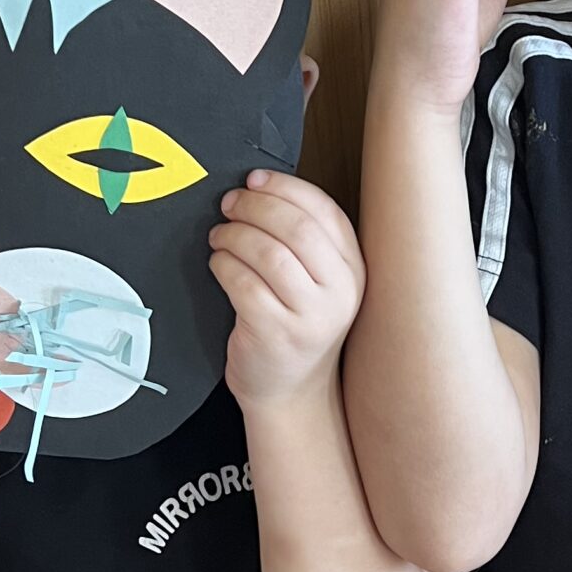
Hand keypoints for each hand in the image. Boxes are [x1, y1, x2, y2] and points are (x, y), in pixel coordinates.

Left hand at [210, 172, 365, 407]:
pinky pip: (243, 283)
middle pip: (295, 227)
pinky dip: (223, 265)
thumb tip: (257, 186)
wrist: (290, 391)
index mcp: (353, 269)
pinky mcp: (276, 334)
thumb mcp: (315, 282)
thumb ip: (300, 239)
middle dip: (254, 207)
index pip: (323, 210)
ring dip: (234, 235)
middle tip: (229, 205)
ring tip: (220, 236)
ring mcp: (310, 316)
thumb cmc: (295, 326)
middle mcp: (340, 292)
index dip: (284, 187)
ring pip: (267, 252)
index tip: (254, 180)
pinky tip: (218, 265)